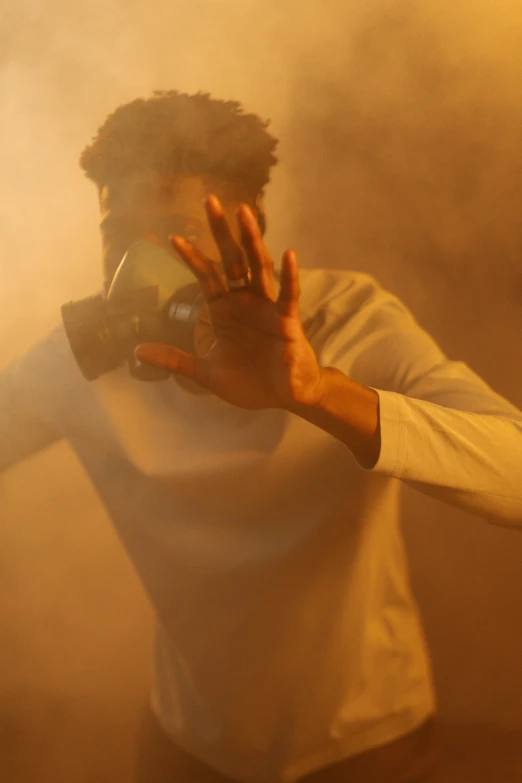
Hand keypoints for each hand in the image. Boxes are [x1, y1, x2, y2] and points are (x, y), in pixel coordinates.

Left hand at [135, 194, 325, 409]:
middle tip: (209, 200)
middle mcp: (245, 301)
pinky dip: (289, 275)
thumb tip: (136, 352)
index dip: (192, 257)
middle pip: (231, 259)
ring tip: (243, 212)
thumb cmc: (250, 382)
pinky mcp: (287, 321)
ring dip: (251, 239)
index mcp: (225, 310)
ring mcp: (267, 308)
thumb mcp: (205, 373)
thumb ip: (175, 360)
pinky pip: (288, 295)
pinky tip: (288, 254)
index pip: (206, 276)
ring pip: (259, 267)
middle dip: (220, 231)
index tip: (173, 237)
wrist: (283, 398)